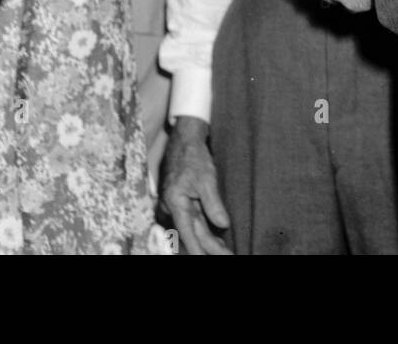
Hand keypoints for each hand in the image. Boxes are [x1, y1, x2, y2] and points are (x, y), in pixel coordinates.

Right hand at [159, 116, 231, 254]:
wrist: (184, 138)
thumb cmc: (193, 156)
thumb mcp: (206, 178)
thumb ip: (213, 203)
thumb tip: (223, 224)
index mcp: (174, 202)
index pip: (187, 233)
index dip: (198, 249)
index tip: (205, 259)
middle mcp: (171, 206)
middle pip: (191, 233)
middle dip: (208, 247)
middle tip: (227, 255)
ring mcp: (174, 204)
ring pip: (191, 228)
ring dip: (206, 240)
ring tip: (223, 250)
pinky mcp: (179, 200)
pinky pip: (191, 219)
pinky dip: (203, 229)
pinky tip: (215, 235)